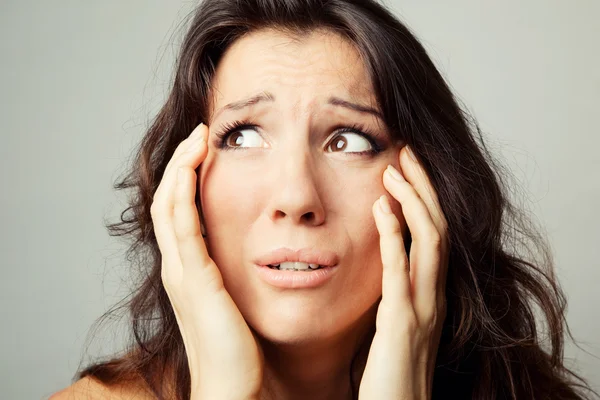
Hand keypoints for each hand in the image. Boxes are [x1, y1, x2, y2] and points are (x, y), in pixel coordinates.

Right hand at [150, 123, 262, 399]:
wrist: (230, 387)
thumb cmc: (240, 351)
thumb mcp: (236, 304)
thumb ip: (237, 279)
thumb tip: (264, 259)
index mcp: (189, 270)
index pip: (181, 212)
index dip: (189, 179)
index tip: (209, 151)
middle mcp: (178, 265)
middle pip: (169, 200)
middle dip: (183, 164)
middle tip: (202, 134)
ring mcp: (181, 269)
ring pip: (170, 203)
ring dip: (183, 166)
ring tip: (200, 136)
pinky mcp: (193, 275)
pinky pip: (183, 221)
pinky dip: (185, 188)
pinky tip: (196, 162)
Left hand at [358, 146, 448, 399]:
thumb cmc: (392, 373)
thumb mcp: (396, 324)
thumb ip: (394, 292)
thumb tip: (384, 263)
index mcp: (429, 294)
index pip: (434, 234)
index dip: (424, 198)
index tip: (407, 167)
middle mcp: (432, 296)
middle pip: (438, 227)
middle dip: (423, 187)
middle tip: (405, 152)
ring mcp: (422, 308)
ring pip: (430, 242)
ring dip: (413, 202)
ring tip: (393, 171)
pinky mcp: (401, 323)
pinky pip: (401, 272)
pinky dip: (394, 237)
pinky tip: (381, 210)